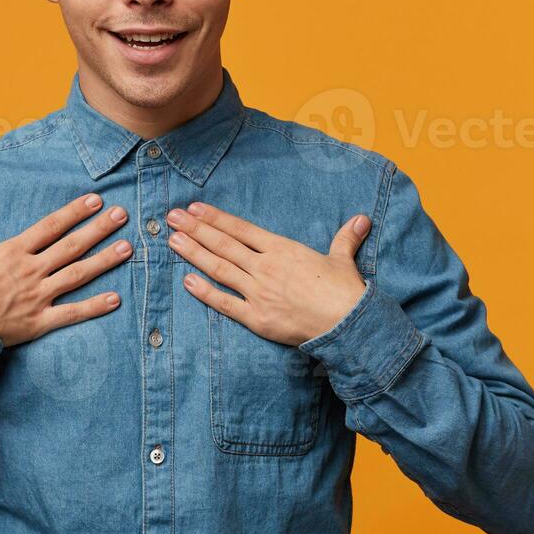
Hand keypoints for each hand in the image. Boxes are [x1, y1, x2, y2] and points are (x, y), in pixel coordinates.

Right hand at [0, 193, 132, 346]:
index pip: (50, 226)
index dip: (74, 212)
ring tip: (127, 248)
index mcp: (12, 252)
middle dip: (98, 229)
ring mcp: (37, 296)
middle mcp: (30, 270)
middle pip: (71, 245)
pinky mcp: (38, 322)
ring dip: (104, 260)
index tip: (94, 200)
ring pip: (77, 274)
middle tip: (121, 215)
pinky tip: (116, 299)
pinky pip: (72, 313)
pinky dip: (95, 307)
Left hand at [164, 202, 371, 345]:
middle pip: (223, 244)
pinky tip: (186, 281)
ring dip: (193, 253)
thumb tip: (362, 220)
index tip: (195, 208)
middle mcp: (266, 267)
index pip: (241, 229)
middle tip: (172, 217)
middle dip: (195, 229)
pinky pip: (225, 303)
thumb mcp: (343, 259)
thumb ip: (345, 238)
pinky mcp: (257, 317)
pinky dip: (204, 292)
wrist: (348, 324)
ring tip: (172, 240)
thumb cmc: (346, 291)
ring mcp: (258, 292)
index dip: (216, 218)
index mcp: (282, 249)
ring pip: (219, 268)